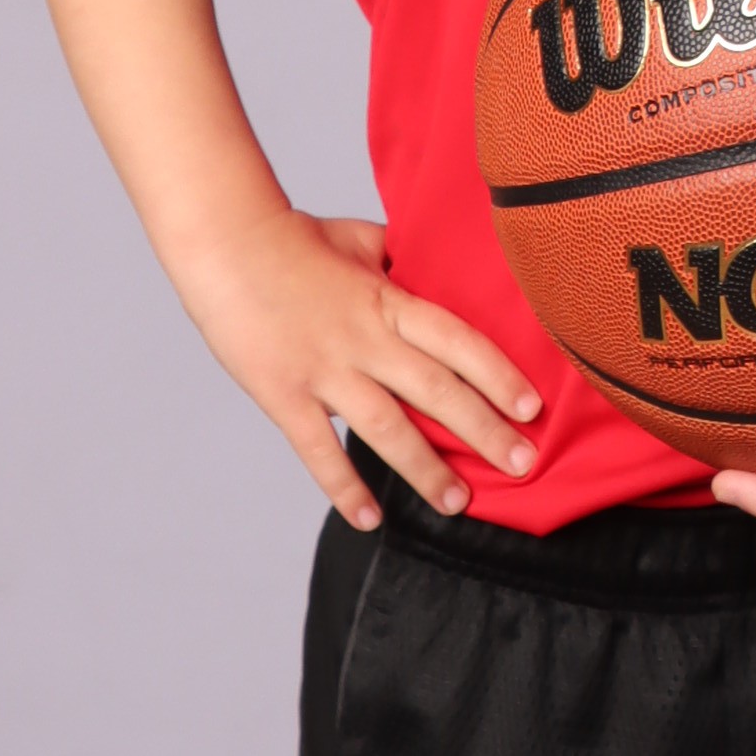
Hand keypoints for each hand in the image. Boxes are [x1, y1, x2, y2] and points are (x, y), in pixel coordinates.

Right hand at [177, 207, 541, 527]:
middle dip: (484, 432)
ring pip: (387, 428)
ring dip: (426, 469)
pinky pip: (318, 450)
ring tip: (458, 504)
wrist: (223, 241)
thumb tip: (433, 266)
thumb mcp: (360, 239)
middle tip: (522, 465)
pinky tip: (370, 519)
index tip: (532, 408)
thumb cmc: (293, 237)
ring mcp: (324, 370)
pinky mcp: (283, 394)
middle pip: (436, 390)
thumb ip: (399, 262)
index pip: (458, 341)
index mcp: (388, 299)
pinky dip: (344, 487)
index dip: (498, 375)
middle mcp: (364, 338)